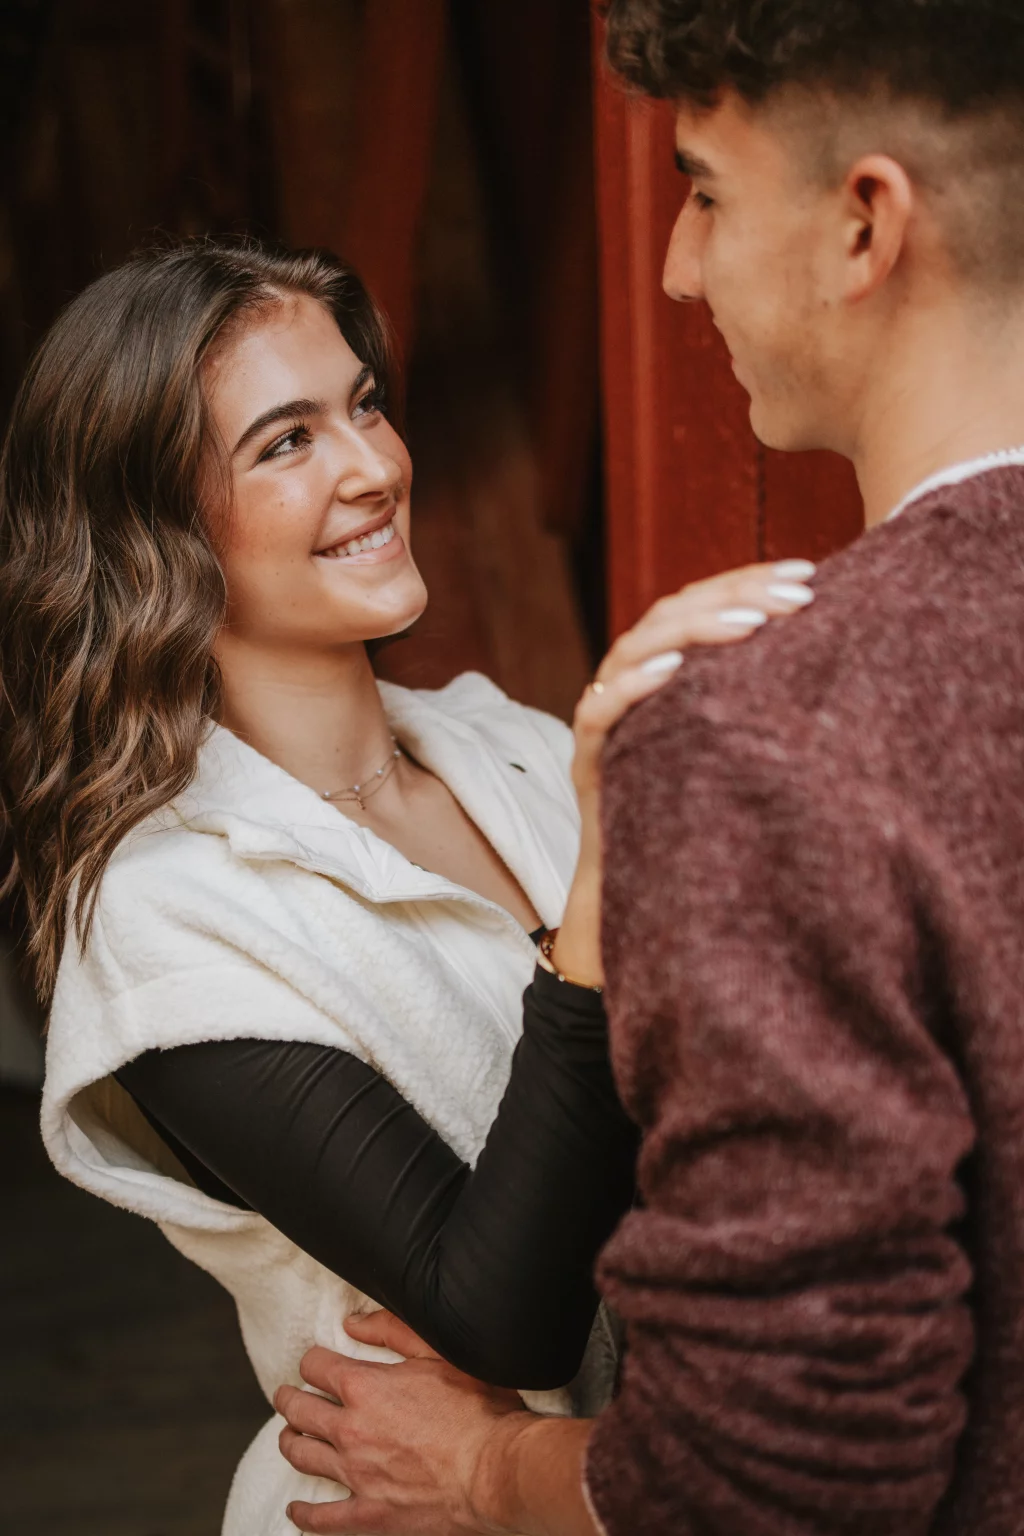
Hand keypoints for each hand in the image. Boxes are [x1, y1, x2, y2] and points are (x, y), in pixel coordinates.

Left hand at [276, 1310, 528, 1534]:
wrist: (497, 1471)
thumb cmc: (478, 1409)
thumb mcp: (439, 1351)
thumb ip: (392, 1330)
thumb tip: (352, 1323)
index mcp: (365, 1387)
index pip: (316, 1367)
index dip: (313, 1361)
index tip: (316, 1363)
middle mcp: (351, 1430)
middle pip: (300, 1410)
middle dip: (290, 1398)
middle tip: (288, 1396)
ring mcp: (357, 1475)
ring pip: (303, 1455)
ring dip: (290, 1441)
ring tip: (291, 1436)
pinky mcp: (369, 1514)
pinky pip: (323, 1517)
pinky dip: (304, 1512)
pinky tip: (297, 1508)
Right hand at [571, 558, 816, 805]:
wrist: (650, 882)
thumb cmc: (707, 811)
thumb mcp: (742, 742)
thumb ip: (762, 696)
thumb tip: (836, 656)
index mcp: (662, 666)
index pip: (699, 601)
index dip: (747, 581)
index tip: (806, 573)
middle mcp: (628, 679)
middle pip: (671, 613)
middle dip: (734, 596)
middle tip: (796, 595)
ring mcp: (604, 715)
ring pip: (635, 648)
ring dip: (693, 629)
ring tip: (750, 625)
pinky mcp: (588, 758)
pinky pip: (601, 710)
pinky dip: (633, 684)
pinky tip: (673, 669)